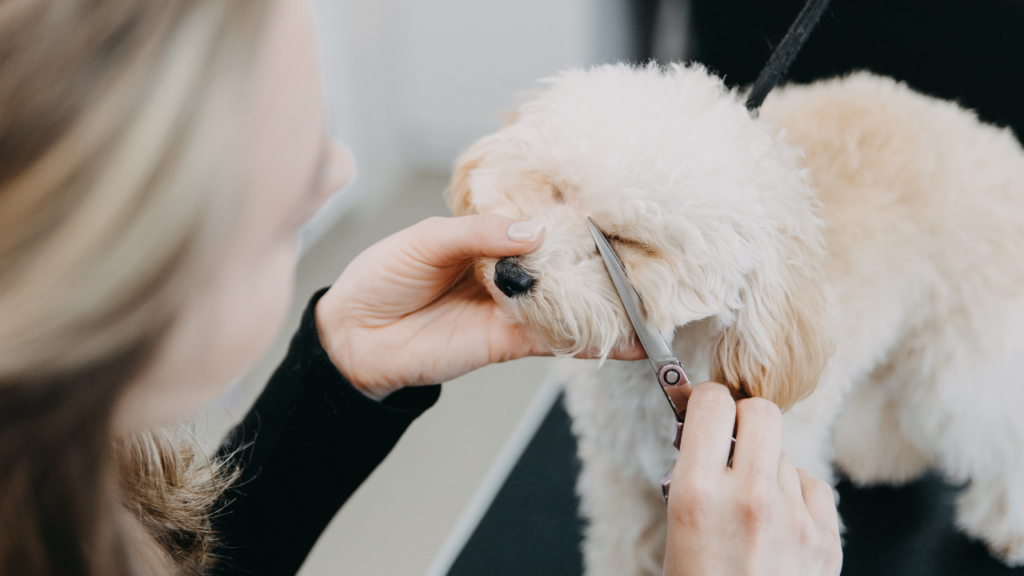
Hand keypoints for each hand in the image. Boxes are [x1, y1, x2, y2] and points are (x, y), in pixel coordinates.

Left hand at [316, 214, 641, 399]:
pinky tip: (629, 338)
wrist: (353, 335)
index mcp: (489, 236)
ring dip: (609, 302)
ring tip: (655, 294)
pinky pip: (556, 340)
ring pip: (569, 301)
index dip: (572, 214)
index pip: (540, 221)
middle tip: (652, 249)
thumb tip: (536, 230)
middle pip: (564, 262)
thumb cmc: (383, 276)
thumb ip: (480, 233)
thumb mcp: (428, 240)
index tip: (614, 204)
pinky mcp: (509, 343)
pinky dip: (593, 342)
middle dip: (602, 258)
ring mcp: (512, 307)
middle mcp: (508, 270)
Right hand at [664, 382, 841, 575]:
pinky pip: (813, 487)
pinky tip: (779, 525)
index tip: (705, 412)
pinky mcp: (826, 539)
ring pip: (787, 455)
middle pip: (762, 412)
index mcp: (698, 494)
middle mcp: (750, 498)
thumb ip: (694, 473)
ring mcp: (795, 519)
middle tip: (733, 442)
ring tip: (752, 507)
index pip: (713, 404)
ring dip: (770, 467)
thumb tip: (709, 426)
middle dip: (746, 419)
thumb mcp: (677, 527)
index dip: (707, 402)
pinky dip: (797, 497)